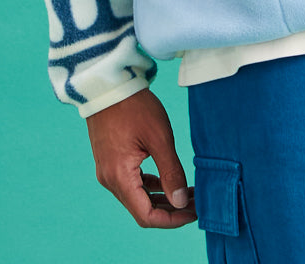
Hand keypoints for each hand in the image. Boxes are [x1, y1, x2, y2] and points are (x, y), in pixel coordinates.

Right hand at [86, 88, 196, 227]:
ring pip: (137, 197)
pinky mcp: (110, 161)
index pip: (147, 216)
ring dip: (162, 198)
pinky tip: (168, 180)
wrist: (108, 84)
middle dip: (171, 210)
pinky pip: (131, 183)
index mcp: (119, 177)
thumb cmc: (134, 106)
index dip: (172, 220)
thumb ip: (171, 172)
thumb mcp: (159, 137)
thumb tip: (181, 203)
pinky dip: (150, 186)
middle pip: (142, 209)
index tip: (194, 213)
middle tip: (196, 203)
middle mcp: (110, 179)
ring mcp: (108, 171)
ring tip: (187, 192)